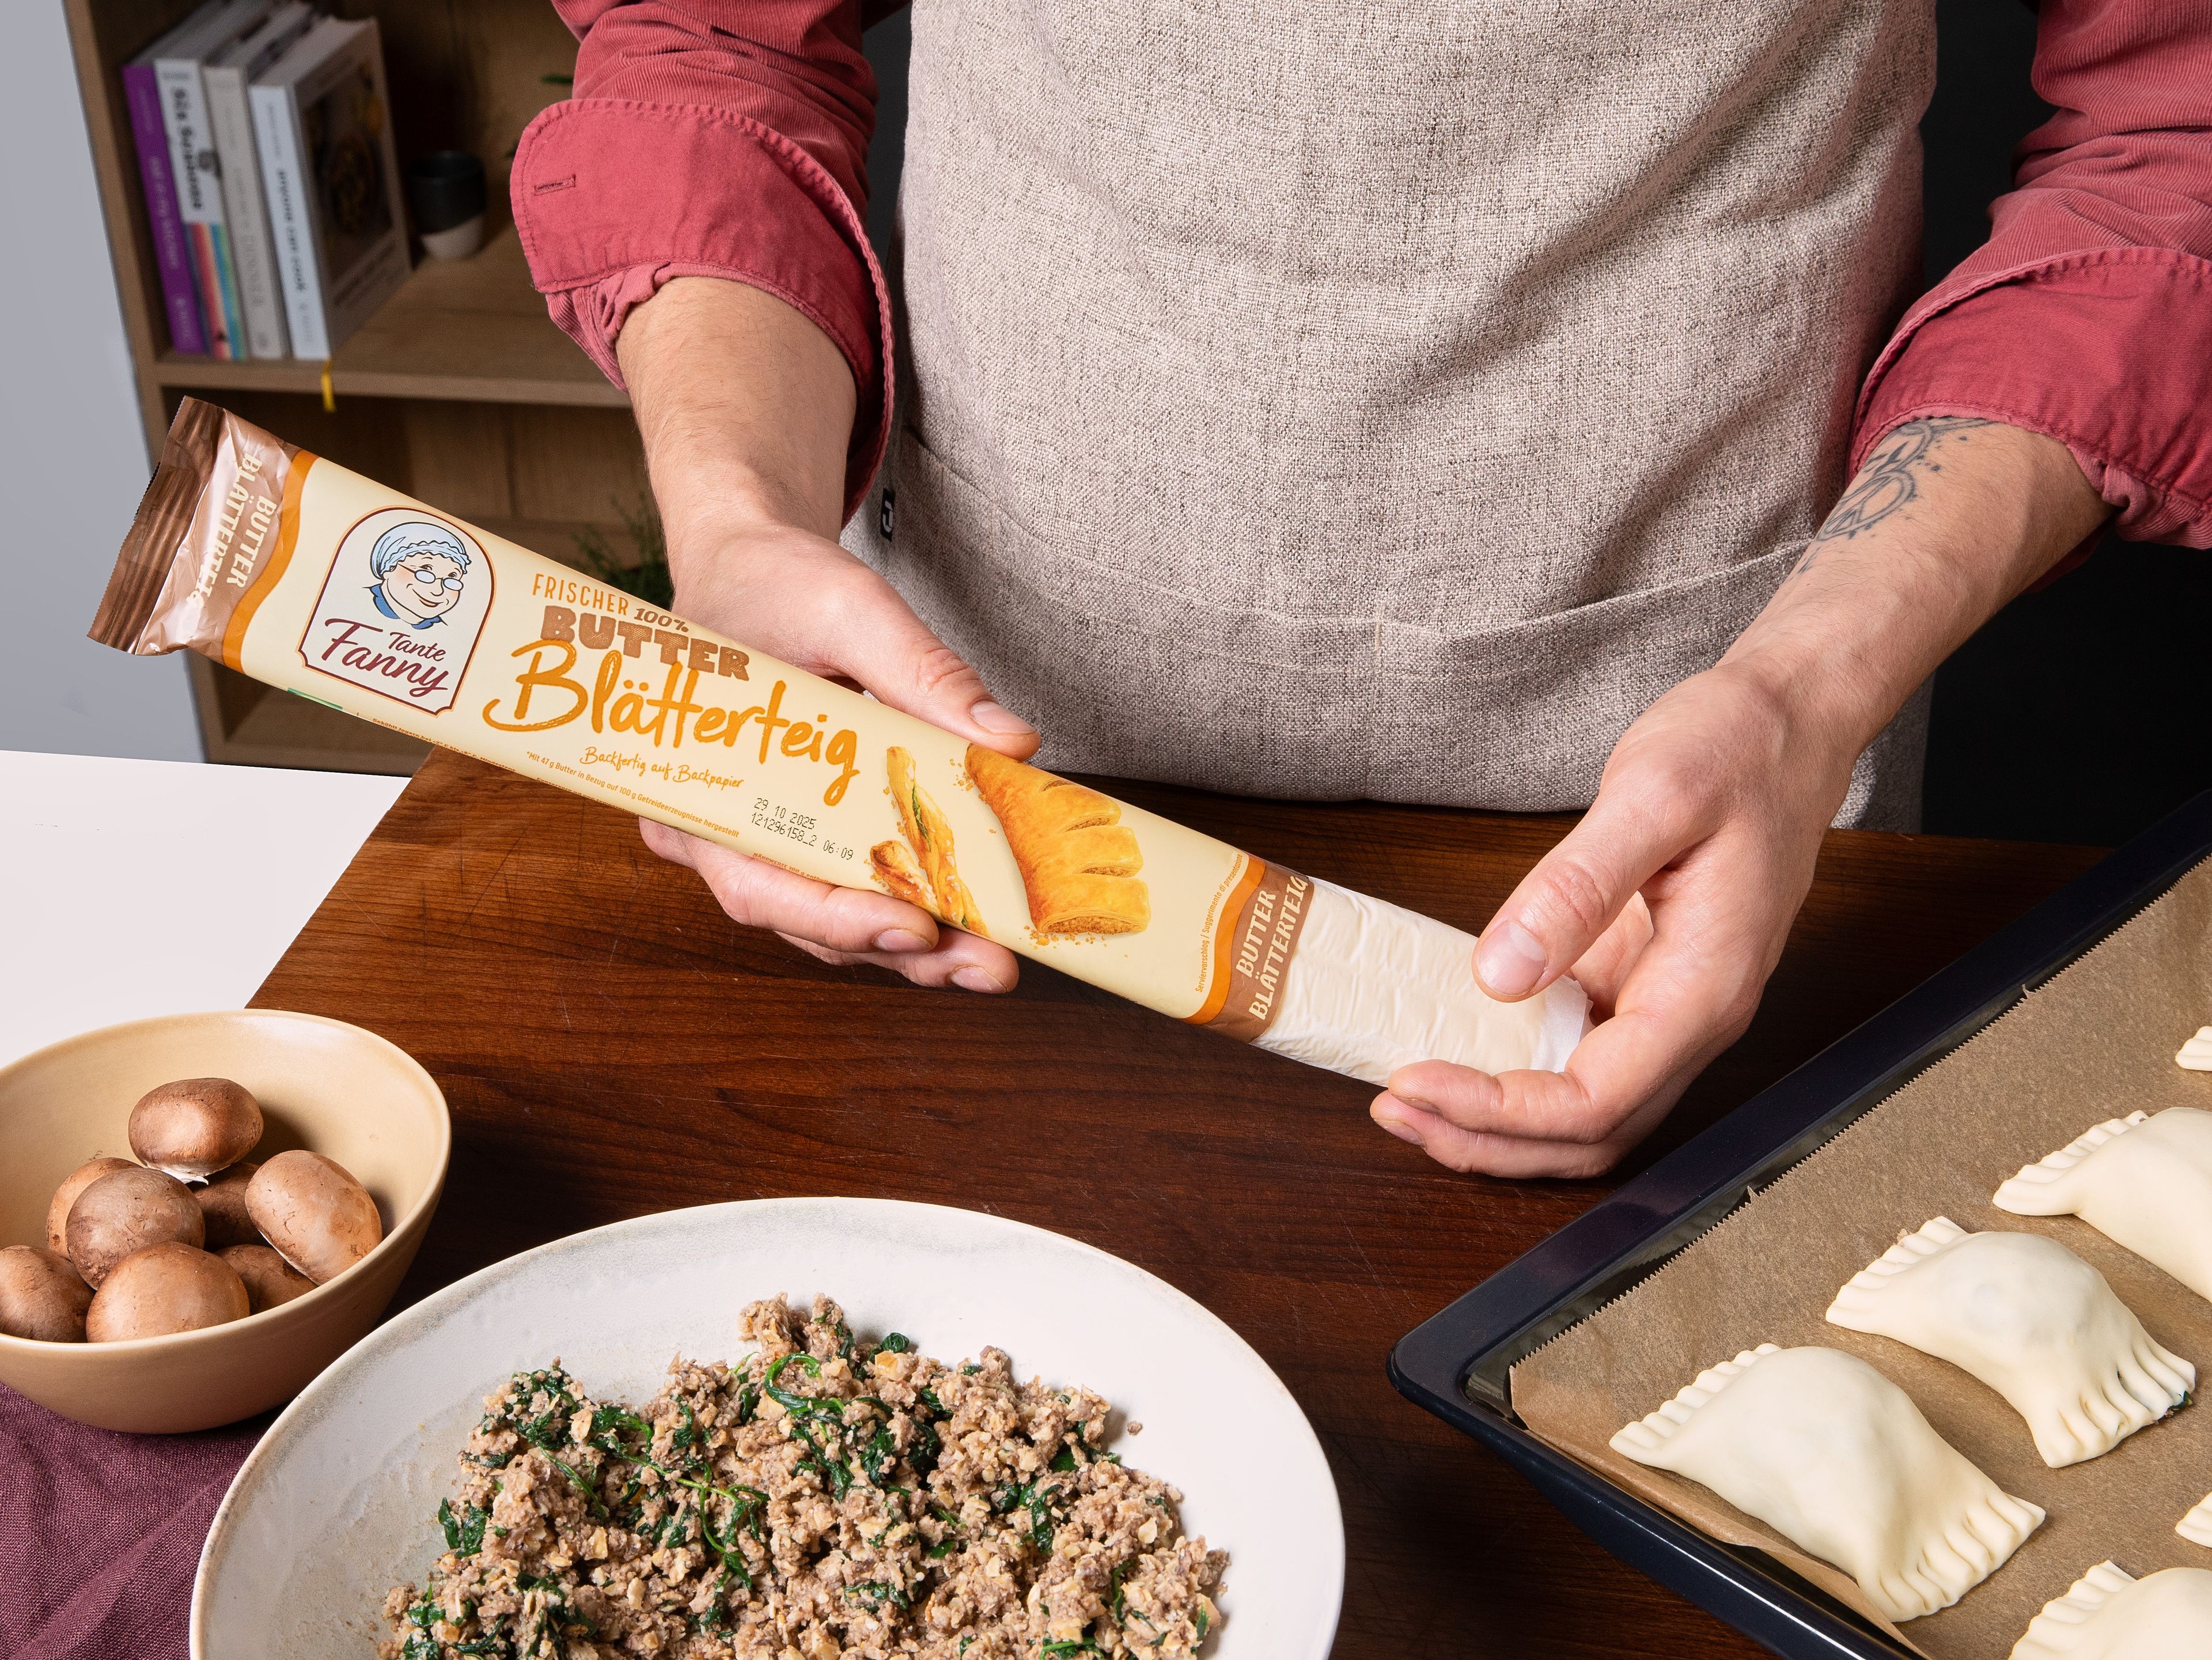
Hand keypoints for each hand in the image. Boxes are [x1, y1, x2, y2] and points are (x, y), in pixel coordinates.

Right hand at [614, 275, 1038, 992]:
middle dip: (900, 950)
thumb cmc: (774, 584)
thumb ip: (924, 671)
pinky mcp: (803, 835)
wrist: (746, 568)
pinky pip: (850, 887)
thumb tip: (1012, 742)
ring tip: (995, 959)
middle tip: (989, 967)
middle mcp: (716, 832)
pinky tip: (976, 918)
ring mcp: (758, 841)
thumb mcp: (849, 607)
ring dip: (916, 946)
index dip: (836, 918)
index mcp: (694, 783)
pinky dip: (911, 906)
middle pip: (805, 919)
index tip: (914, 927)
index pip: (757, 882)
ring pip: (832, 920)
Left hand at [1371, 417, 2109, 1176]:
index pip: (1597, 1101)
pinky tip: (1454, 1049)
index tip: (1415, 1083)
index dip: (1499, 1111)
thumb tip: (1501, 974)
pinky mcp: (1642, 982)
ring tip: (1409, 1098)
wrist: (1787, 722)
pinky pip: (1578, 1058)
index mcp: (1706, 988)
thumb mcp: (1653, 796)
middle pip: (1590, 1133)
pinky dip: (1513, 1074)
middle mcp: (1694, 1017)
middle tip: (1393, 1108)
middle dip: (1486, 1140)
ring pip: (1584, 1110)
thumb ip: (1577, 888)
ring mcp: (1668, 1005)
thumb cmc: (1738, 748)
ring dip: (1495, 1123)